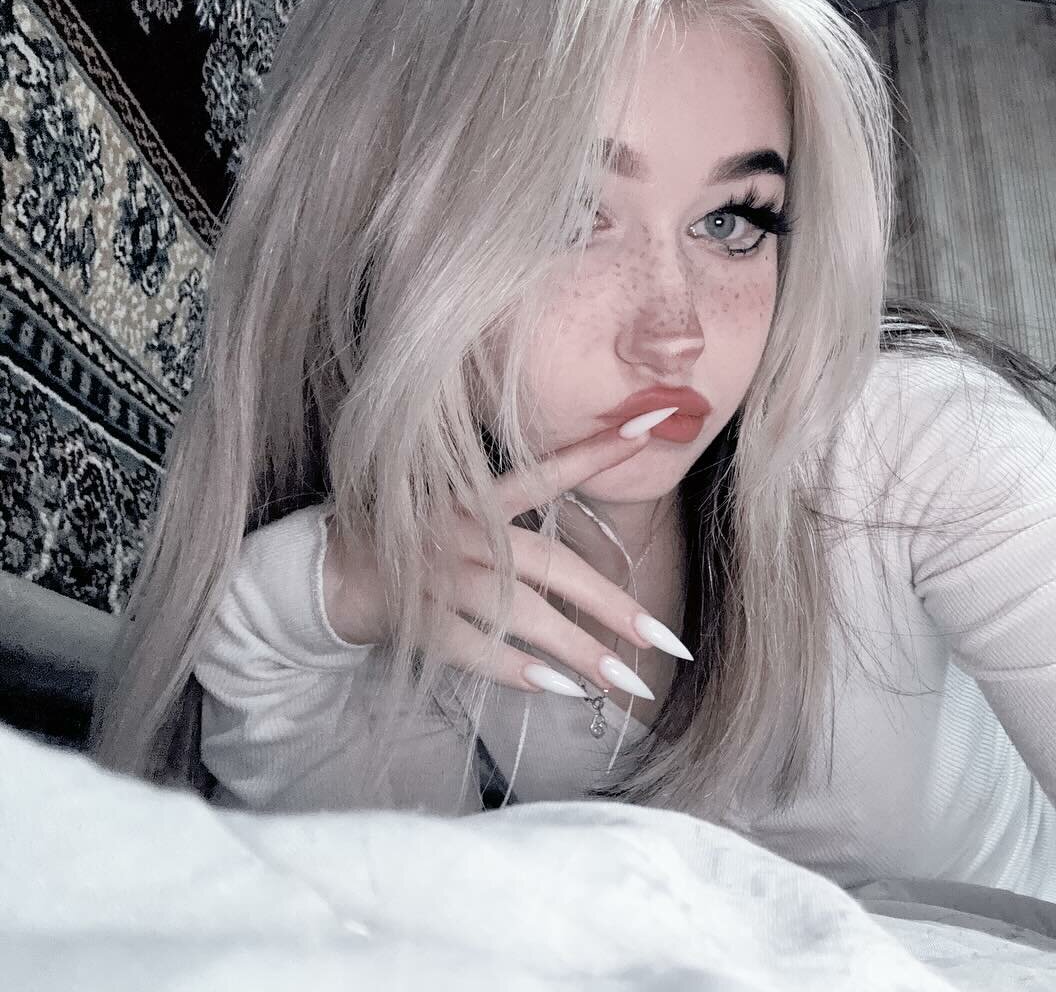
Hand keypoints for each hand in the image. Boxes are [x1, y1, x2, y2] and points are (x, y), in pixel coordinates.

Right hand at [321, 408, 690, 699]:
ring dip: (576, 648)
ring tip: (623, 678)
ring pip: (520, 612)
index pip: (547, 472)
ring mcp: (439, 576)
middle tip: (663, 637)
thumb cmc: (421, 548)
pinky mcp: (417, 619)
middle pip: (550, 565)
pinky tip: (558, 688)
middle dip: (611, 605)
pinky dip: (516, 668)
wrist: (332, 575)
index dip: (596, 450)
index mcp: (478, 498)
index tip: (652, 426)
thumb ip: (525, 533)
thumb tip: (601, 577)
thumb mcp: (468, 520)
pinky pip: (474, 646)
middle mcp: (464, 531)